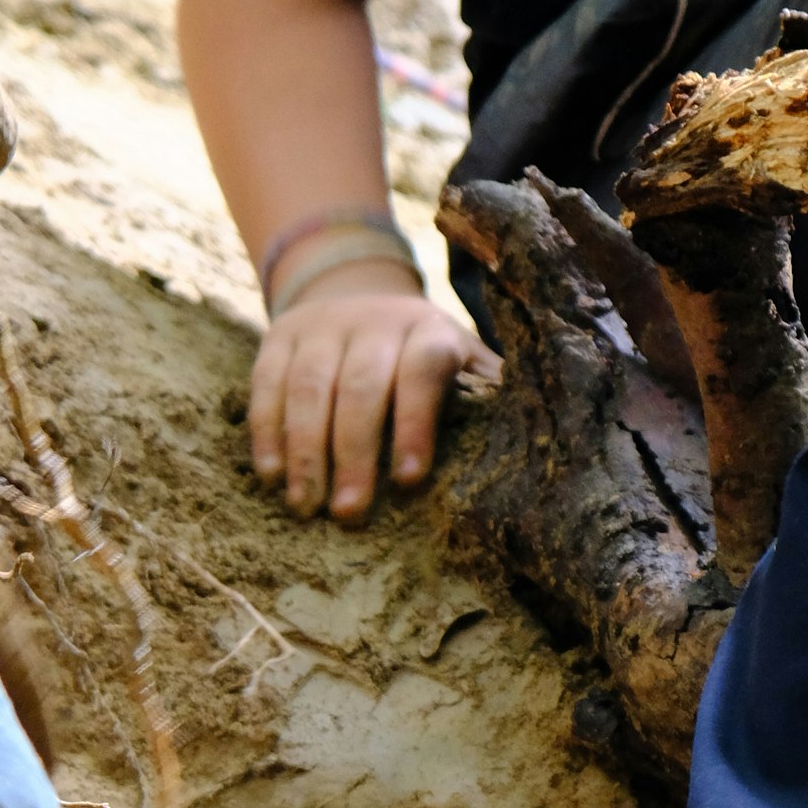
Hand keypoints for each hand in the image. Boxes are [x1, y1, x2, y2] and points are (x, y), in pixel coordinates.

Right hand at [249, 265, 499, 521]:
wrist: (359, 292)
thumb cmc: (426, 357)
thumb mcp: (464, 365)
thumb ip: (489, 398)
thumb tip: (540, 457)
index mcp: (430, 332)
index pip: (421, 372)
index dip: (414, 425)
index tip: (409, 481)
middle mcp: (376, 321)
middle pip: (360, 386)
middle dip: (354, 454)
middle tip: (349, 514)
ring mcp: (324, 326)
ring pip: (309, 386)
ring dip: (306, 451)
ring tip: (306, 506)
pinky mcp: (281, 334)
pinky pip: (267, 382)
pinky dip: (268, 430)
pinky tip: (272, 474)